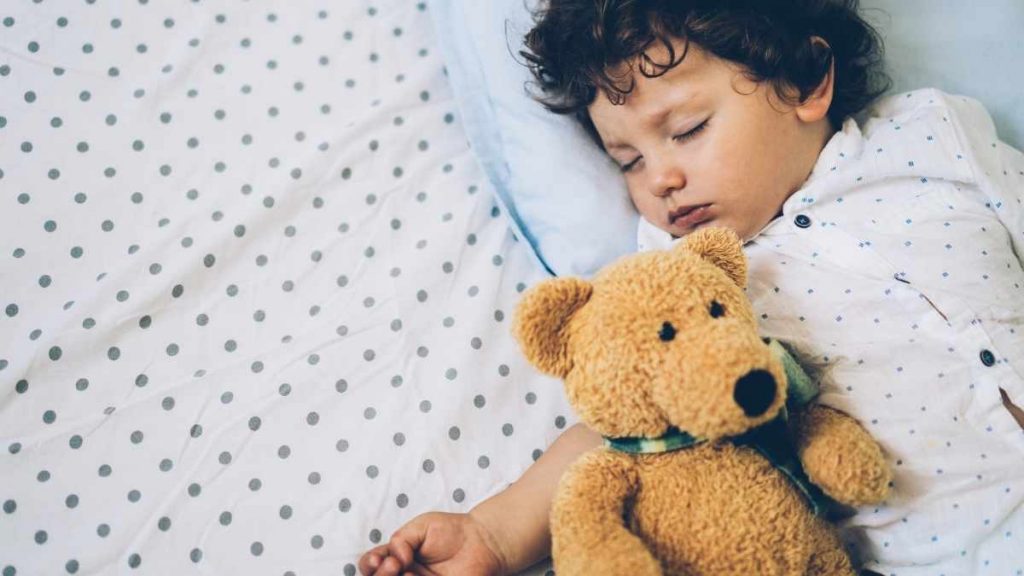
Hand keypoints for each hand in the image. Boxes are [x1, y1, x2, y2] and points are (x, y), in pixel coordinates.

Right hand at [358, 511, 507, 575]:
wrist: (482, 542)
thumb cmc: (451, 532)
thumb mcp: (421, 526)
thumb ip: (402, 539)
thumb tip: (394, 557)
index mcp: (397, 557)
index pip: (373, 564)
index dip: (370, 564)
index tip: (379, 559)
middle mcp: (404, 573)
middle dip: (379, 575)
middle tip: (392, 564)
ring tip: (401, 568)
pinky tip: (413, 575)